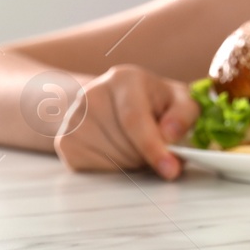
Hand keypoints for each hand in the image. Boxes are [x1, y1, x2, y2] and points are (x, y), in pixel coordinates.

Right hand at [53, 66, 198, 179]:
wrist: (114, 102)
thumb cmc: (154, 102)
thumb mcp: (178, 100)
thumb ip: (184, 114)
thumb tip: (170, 135)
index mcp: (124, 79)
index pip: (134, 119)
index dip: (154, 147)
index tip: (170, 170)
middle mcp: (92, 93)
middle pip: (125, 144)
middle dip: (149, 157)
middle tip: (161, 152)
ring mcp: (73, 118)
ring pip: (111, 160)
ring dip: (134, 164)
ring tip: (138, 146)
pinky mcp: (65, 142)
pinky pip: (96, 169)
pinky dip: (115, 169)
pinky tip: (120, 150)